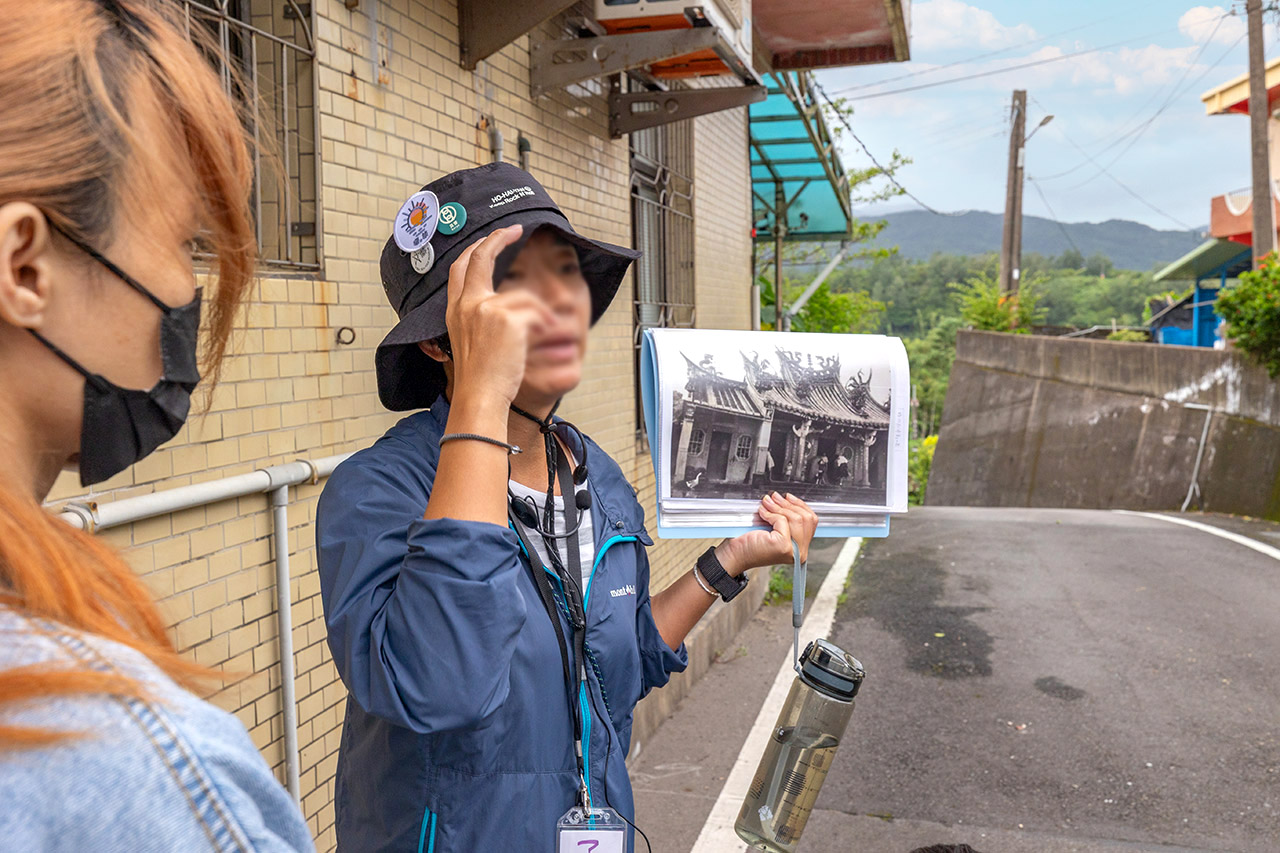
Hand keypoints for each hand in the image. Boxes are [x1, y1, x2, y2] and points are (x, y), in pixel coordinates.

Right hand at [444, 224, 554, 409]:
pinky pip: (537, 311)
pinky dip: (545, 322)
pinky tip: (545, 334)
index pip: (461, 267)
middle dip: (497, 238)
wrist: (480, 396)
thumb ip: (485, 316)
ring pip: (523, 296)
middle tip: (515, 230)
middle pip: (479, 257)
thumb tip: (516, 299)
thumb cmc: (480, 377)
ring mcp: (485, 309)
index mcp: (455, 310)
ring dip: (539, 312)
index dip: (476, 248)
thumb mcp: (474, 340)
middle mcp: (466, 304)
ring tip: (546, 329)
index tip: (493, 237)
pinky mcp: (507, 319)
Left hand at [715, 492, 817, 576]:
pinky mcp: (783, 546)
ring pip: (796, 518)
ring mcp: (793, 551)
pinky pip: (782, 520)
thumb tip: (788, 499)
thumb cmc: (752, 544)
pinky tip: (762, 513)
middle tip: (773, 498)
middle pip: (806, 519)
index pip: (812, 522)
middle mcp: (800, 553)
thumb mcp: (775, 529)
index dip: (800, 506)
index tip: (788, 497)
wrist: (736, 555)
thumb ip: (787, 518)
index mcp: (801, 549)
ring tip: (767, 503)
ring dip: (779, 507)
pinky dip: (770, 514)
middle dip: (788, 504)